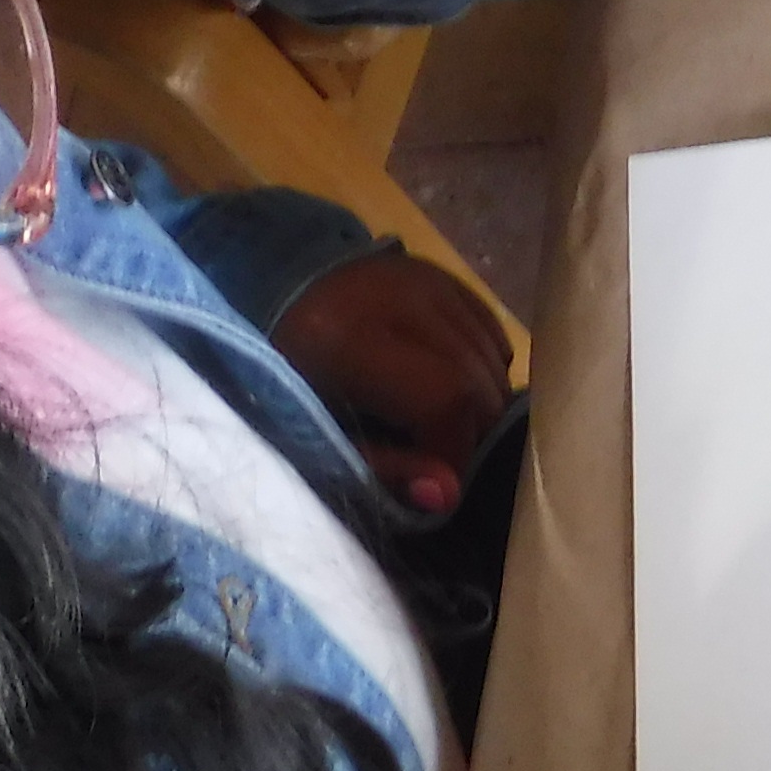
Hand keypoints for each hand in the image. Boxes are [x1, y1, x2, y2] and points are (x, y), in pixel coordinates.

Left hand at [272, 252, 514, 514]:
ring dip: (481, 402)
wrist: (276, 300)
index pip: (445, 396)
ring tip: (438, 420)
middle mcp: (401, 298)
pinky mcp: (446, 275)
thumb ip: (383, 468)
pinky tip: (451, 383)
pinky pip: (494, 335)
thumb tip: (448, 495)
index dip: (455, 449)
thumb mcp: (318, 434)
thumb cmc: (290, 383)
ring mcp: (429, 281)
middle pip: (478, 381)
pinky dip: (485, 370)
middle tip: (436, 452)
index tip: (439, 479)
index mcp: (351, 338)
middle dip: (471, 432)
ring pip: (494, 360)